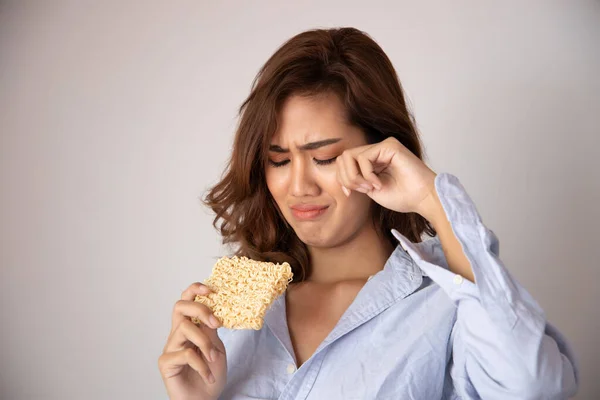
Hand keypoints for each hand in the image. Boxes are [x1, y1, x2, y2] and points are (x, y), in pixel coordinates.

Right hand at [158, 283, 227, 399]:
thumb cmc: (210, 375)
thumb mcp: (217, 347)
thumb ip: (211, 330)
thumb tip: (213, 311)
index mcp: (190, 327)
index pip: (187, 301)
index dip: (195, 290)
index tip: (212, 290)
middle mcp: (177, 334)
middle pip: (180, 306)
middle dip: (200, 309)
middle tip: (216, 323)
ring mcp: (170, 347)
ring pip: (185, 328)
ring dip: (205, 343)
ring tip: (214, 358)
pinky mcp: (165, 363)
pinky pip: (186, 354)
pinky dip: (202, 364)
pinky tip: (208, 376)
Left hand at [335, 137, 437, 215]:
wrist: (423, 199)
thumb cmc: (403, 197)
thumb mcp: (370, 189)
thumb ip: (356, 180)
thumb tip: (340, 176)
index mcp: (372, 160)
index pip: (344, 162)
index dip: (342, 179)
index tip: (351, 194)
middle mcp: (377, 150)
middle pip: (343, 157)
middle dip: (347, 178)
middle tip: (362, 190)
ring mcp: (383, 146)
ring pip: (349, 156)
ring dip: (355, 176)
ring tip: (369, 187)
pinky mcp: (389, 146)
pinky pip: (363, 158)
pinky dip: (366, 174)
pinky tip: (378, 184)